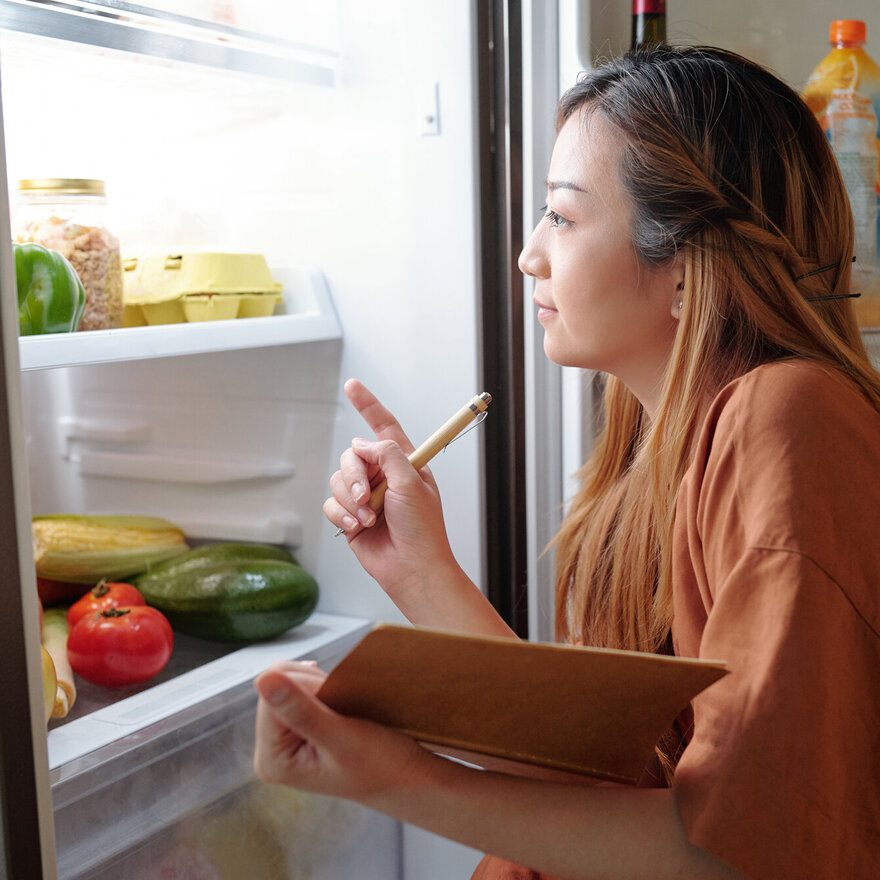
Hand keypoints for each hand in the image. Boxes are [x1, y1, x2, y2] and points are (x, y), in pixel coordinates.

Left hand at [253, 660, 426, 803]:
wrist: (402, 774)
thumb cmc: (379, 762)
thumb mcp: (342, 736)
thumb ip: (301, 709)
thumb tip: (263, 678)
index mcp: (272, 761)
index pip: (271, 697)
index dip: (306, 689)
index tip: (336, 705)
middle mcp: (269, 752)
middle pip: (275, 688)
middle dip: (311, 687)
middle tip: (342, 708)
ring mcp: (281, 741)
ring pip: (286, 683)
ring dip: (317, 685)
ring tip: (341, 708)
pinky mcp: (294, 730)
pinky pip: (296, 689)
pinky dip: (320, 687)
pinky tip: (335, 701)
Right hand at [324, 380, 514, 636]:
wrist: (412, 568)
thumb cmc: (422, 529)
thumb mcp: (412, 483)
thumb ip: (388, 455)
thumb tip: (364, 443)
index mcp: (404, 463)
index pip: (384, 426)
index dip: (368, 405)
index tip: (352, 386)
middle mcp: (384, 476)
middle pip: (352, 455)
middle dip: (354, 475)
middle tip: (366, 495)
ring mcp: (366, 496)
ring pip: (338, 479)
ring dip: (351, 499)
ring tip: (368, 517)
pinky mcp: (350, 516)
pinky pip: (331, 503)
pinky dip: (343, 515)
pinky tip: (358, 527)